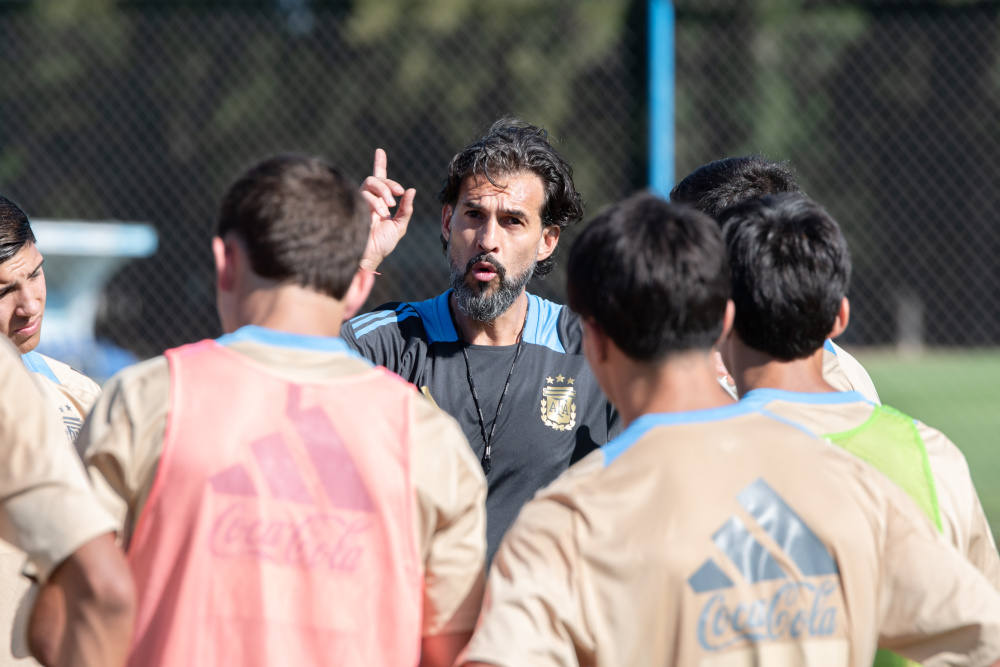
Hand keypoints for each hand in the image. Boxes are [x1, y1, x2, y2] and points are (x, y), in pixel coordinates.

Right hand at [359, 148, 415, 271]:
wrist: (368, 257)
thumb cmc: (382, 244)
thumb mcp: (399, 226)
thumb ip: (406, 209)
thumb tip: (411, 190)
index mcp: (379, 203)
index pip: (379, 179)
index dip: (379, 164)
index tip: (380, 151)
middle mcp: (369, 200)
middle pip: (376, 179)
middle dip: (389, 184)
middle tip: (397, 196)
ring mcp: (360, 202)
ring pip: (370, 182)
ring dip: (383, 191)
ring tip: (389, 207)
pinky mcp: (353, 206)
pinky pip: (365, 195)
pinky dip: (375, 202)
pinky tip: (381, 214)